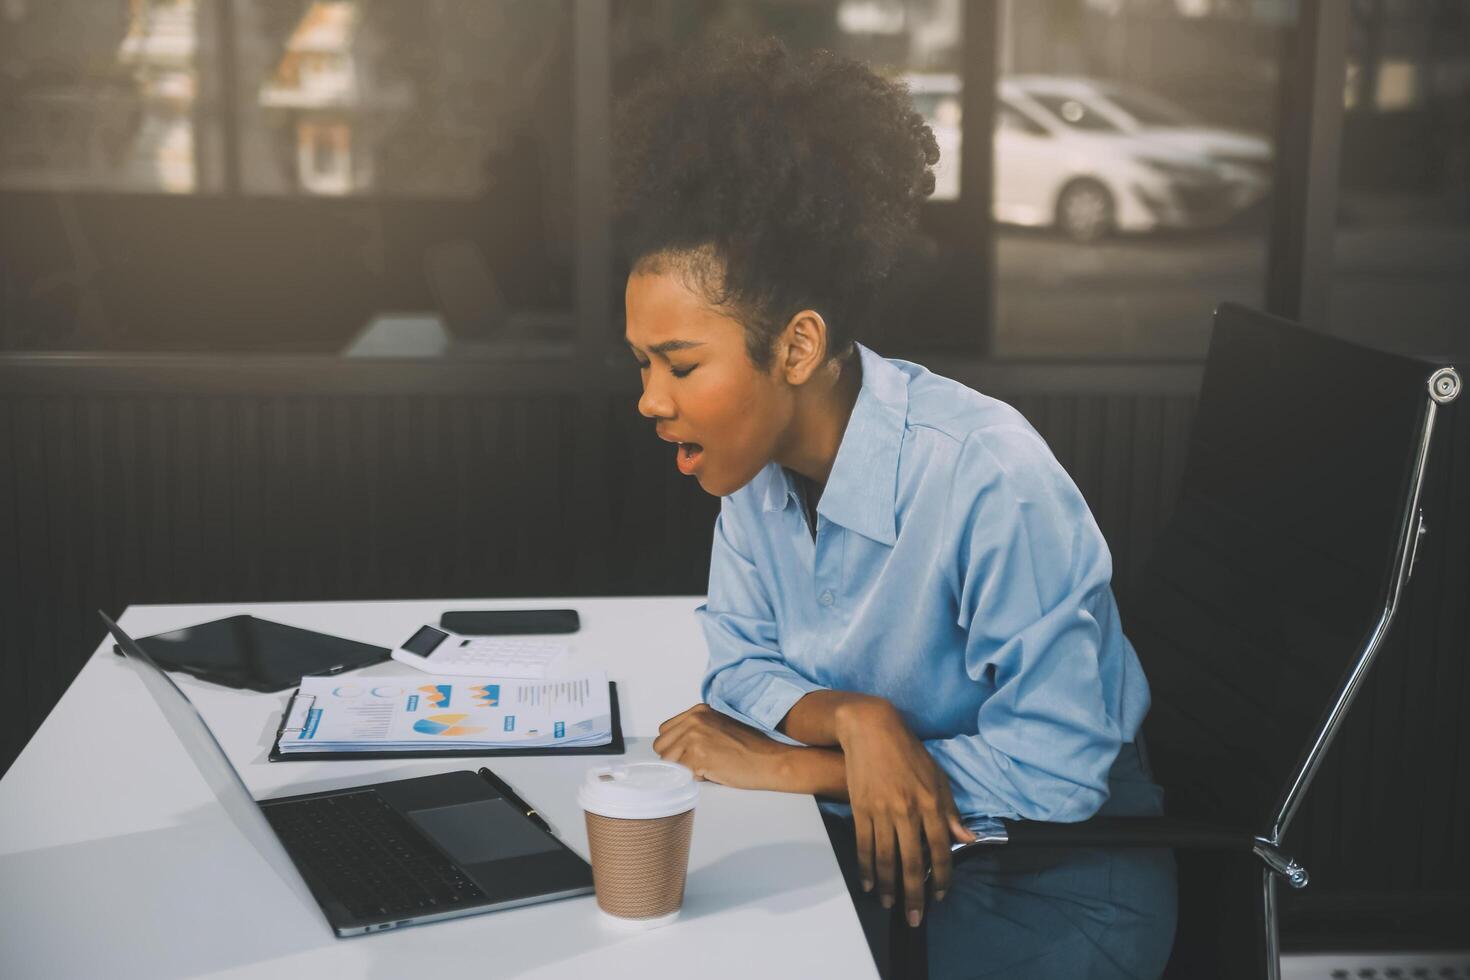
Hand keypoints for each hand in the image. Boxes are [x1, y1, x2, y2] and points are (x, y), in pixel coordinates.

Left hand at [652, 704, 792, 790]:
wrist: (770, 760)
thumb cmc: (751, 748)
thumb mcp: (720, 727)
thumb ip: (697, 730)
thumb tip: (675, 747)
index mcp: (698, 711)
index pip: (665, 731)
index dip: (675, 746)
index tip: (690, 754)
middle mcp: (694, 719)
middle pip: (661, 746)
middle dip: (675, 758)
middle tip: (698, 763)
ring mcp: (695, 736)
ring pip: (668, 761)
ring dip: (683, 769)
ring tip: (707, 767)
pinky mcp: (698, 755)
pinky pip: (681, 774)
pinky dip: (694, 778)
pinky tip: (712, 772)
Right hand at [835, 697, 974, 926]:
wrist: (871, 729)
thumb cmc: (909, 752)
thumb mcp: (938, 777)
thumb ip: (951, 811)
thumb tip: (967, 839)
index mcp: (931, 804)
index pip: (940, 850)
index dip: (941, 877)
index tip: (941, 896)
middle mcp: (908, 811)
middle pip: (911, 862)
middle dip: (914, 894)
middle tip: (914, 918)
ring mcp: (882, 811)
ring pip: (886, 859)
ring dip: (887, 887)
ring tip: (889, 904)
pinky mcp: (860, 809)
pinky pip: (864, 845)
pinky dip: (866, 867)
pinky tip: (869, 883)